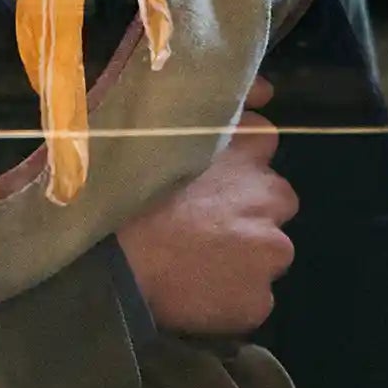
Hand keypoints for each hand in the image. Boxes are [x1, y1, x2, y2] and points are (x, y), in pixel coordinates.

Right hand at [116, 78, 298, 337]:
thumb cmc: (123, 191)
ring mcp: (270, 249)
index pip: (263, 139)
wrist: (112, 263)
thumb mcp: (158, 129)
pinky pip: (251, 298)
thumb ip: (211, 112)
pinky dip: (230, 298)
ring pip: (267, 251)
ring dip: (243, 255)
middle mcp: (270, 193)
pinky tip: (194, 293)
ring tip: (195, 263)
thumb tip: (265, 89)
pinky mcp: (259, 299)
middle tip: (202, 223)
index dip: (239, 157)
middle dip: (248, 209)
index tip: (213, 172)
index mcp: (245, 149)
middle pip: (274, 198)